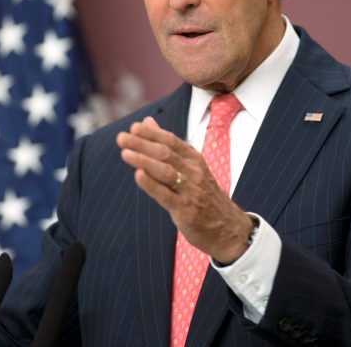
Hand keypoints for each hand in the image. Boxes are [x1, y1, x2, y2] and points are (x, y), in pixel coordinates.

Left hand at [116, 117, 252, 263]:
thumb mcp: (192, 167)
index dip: (152, 133)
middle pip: (166, 153)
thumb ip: (168, 146)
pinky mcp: (186, 211)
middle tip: (121, 137)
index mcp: (195, 160)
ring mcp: (191, 191)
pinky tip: (138, 176)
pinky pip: (167, 195)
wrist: (229, 228)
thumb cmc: (204, 196)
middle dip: (142, 144)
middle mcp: (194, 172)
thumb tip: (147, 123)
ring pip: (166, 171)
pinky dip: (152, 185)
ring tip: (125, 153)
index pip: (172, 141)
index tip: (134, 127)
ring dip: (144, 160)